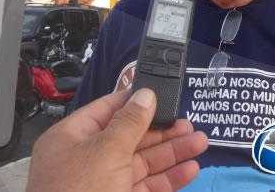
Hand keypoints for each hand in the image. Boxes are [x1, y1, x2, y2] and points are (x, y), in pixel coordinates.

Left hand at [26, 89, 207, 191]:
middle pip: (131, 136)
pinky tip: (190, 170)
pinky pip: (147, 186)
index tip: (165, 95)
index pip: (108, 109)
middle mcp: (88, 158)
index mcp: (73, 137)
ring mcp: (104, 184)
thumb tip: (145, 93)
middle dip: (163, 131)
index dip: (137, 102)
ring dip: (172, 153)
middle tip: (191, 125)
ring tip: (201, 143)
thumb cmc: (80, 191)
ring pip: (143, 163)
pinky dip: (169, 179)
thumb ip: (130, 122)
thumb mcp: (106, 151)